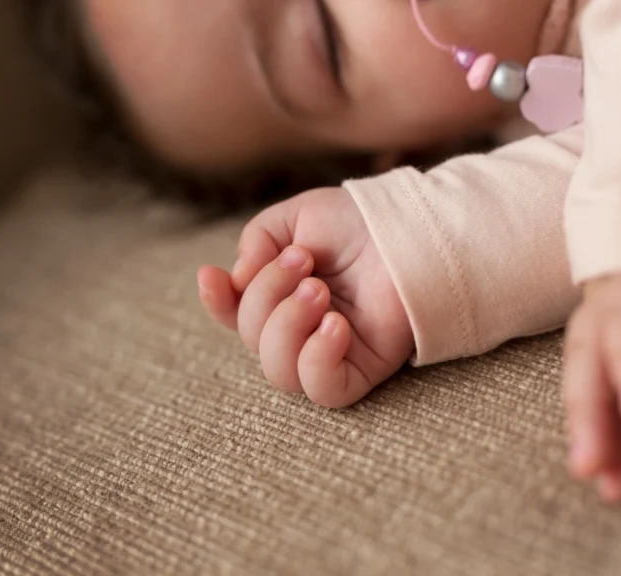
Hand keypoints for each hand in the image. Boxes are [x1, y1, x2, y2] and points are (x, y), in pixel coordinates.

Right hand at [198, 187, 413, 407]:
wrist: (409, 229)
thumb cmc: (356, 223)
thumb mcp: (296, 218)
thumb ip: (257, 241)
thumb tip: (237, 280)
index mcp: (281, 297)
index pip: (236, 315)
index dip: (217, 302)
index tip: (211, 275)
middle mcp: (300, 330)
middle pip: (254, 341)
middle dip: (267, 297)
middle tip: (303, 262)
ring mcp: (329, 354)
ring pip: (280, 373)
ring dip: (289, 327)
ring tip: (320, 290)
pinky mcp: (362, 371)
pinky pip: (325, 392)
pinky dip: (318, 360)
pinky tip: (335, 325)